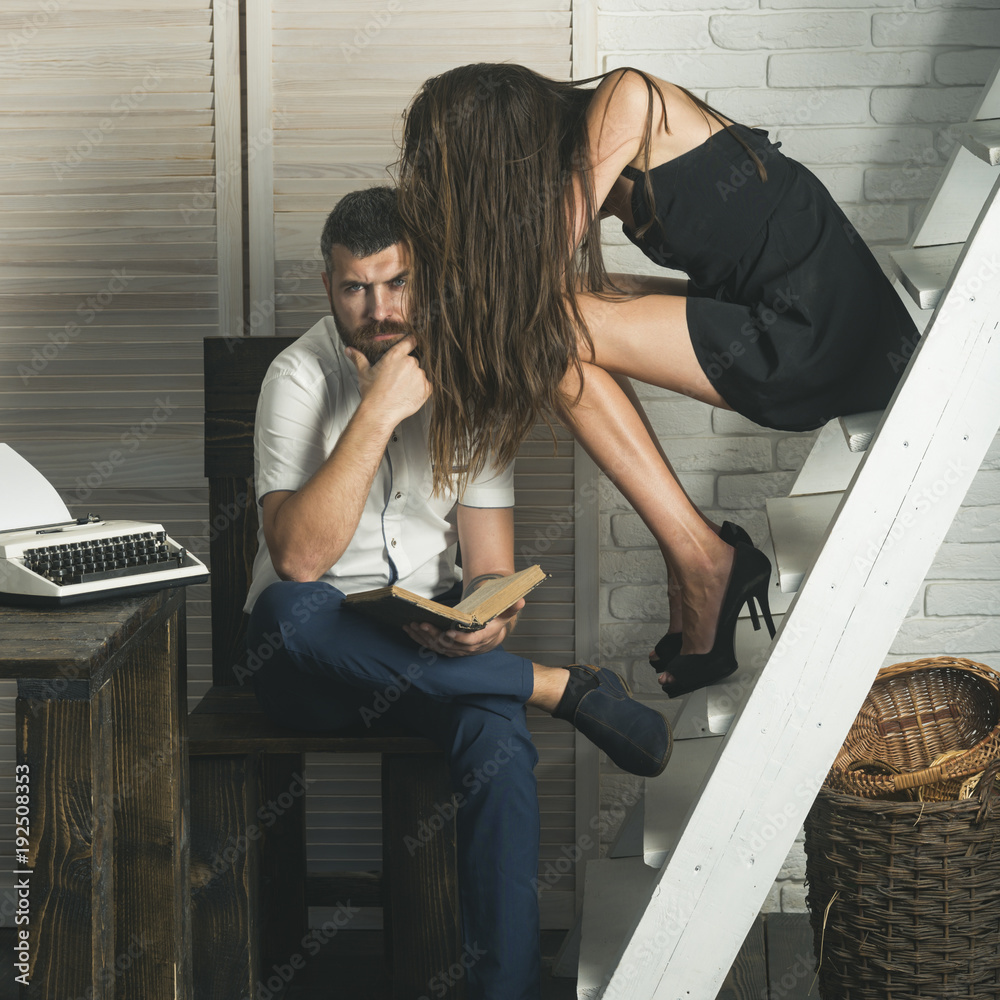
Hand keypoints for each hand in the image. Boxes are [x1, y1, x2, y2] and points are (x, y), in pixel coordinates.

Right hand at [346, 335, 430, 423]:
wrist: (379, 412)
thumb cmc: (372, 394)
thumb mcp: (363, 372)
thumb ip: (358, 358)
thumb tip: (350, 350)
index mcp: (396, 356)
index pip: (410, 341)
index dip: (410, 343)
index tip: (410, 345)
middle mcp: (410, 363)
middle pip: (413, 360)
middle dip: (407, 368)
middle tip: (397, 378)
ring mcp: (419, 376)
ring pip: (420, 373)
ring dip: (414, 379)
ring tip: (401, 389)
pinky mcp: (426, 389)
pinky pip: (427, 386)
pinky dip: (420, 389)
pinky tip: (408, 394)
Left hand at [402, 598, 523, 657]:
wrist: (491, 634)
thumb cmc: (495, 620)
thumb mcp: (504, 613)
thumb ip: (511, 607)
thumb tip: (521, 600)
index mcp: (482, 639)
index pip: (470, 642)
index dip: (459, 639)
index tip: (449, 632)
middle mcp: (468, 648)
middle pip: (449, 645)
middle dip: (435, 635)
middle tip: (423, 624)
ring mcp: (456, 650)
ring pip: (438, 647)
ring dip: (424, 637)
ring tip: (413, 625)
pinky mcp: (447, 648)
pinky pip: (431, 646)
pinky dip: (420, 638)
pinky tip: (410, 629)